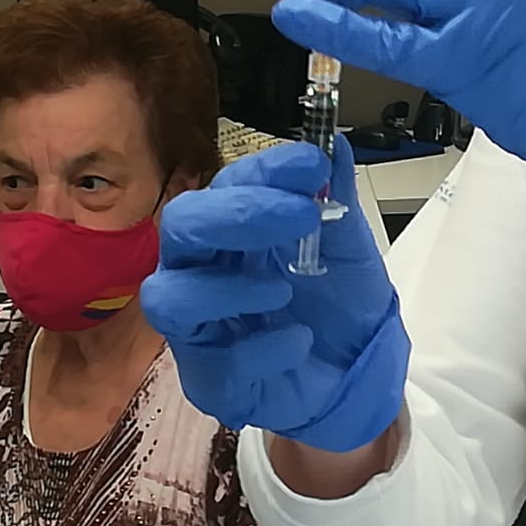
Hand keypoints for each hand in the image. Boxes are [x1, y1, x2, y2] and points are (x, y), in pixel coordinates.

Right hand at [141, 138, 408, 452]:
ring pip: (168, 296)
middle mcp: (204, 269)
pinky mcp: (209, 378)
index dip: (266, 170)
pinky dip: (261, 348)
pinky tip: (298, 341)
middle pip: (181, 226)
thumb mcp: (349, 246)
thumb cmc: (338, 302)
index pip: (229, 184)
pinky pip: (213, 361)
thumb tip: (336, 146)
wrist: (356, 373)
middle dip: (237, 214)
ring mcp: (199, 326)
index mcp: (234, 229)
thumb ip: (338, 198)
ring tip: (283, 289)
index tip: (312, 165)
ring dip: (229, 287)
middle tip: (299, 215)